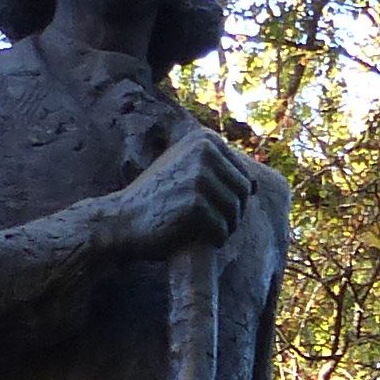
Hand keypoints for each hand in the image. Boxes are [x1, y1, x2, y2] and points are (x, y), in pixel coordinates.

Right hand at [102, 130, 250, 258]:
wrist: (120, 220)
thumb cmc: (156, 200)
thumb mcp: (183, 169)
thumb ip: (215, 168)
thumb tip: (259, 185)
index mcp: (205, 139)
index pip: (245, 179)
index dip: (229, 200)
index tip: (202, 205)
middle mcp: (204, 152)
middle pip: (244, 194)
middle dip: (230, 214)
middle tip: (202, 222)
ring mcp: (199, 176)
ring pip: (236, 213)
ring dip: (222, 228)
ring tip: (198, 229)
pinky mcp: (195, 203)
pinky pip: (222, 230)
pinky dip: (212, 240)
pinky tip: (192, 237)